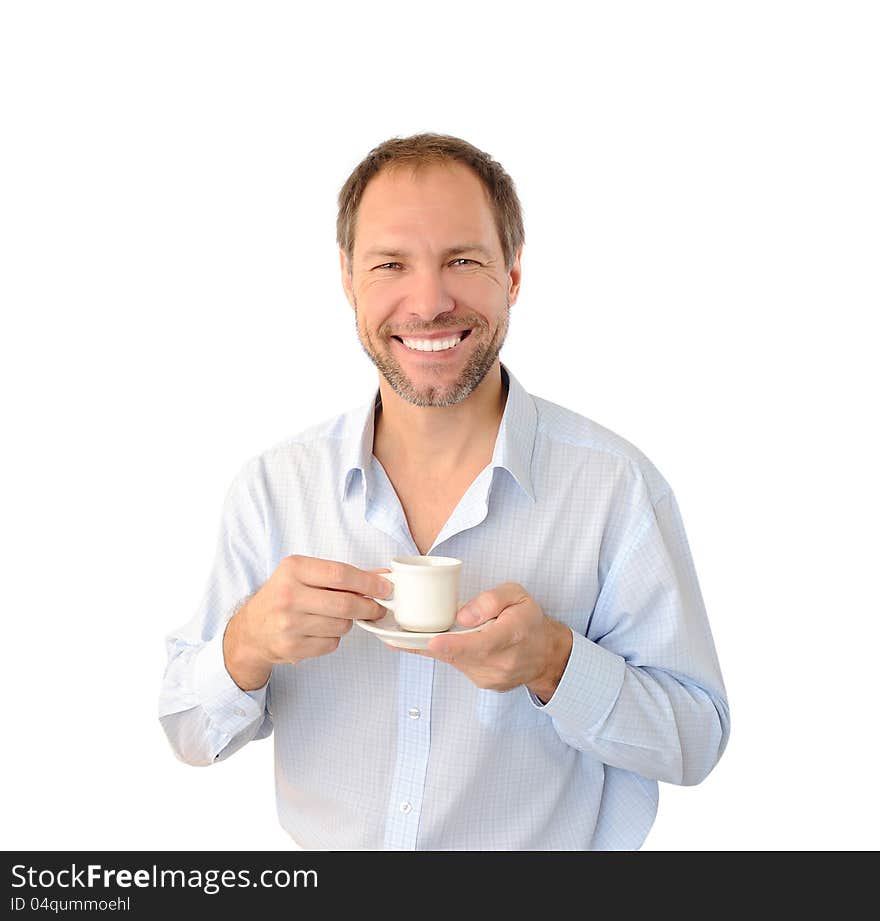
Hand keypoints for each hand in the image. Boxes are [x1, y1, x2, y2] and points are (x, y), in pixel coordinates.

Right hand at [223, 556, 392, 689]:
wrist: (252, 630)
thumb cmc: (284, 596)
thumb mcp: (305, 575)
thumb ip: (341, 575)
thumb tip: (382, 577)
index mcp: (293, 569)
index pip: (340, 574)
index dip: (369, 582)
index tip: (386, 588)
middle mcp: (288, 596)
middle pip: (345, 603)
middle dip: (368, 607)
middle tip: (378, 608)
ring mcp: (289, 624)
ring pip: (342, 625)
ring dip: (349, 622)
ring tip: (337, 617)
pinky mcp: (292, 648)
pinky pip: (331, 643)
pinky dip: (334, 638)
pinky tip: (321, 631)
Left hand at [397, 583, 572, 702]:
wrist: (545, 654)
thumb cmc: (528, 620)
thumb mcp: (517, 595)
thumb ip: (491, 599)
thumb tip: (463, 615)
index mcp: (513, 635)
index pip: (482, 643)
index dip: (454, 644)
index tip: (432, 642)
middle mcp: (503, 661)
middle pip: (461, 654)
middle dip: (431, 643)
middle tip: (401, 633)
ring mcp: (492, 677)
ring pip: (455, 661)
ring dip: (438, 646)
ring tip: (420, 632)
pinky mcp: (484, 683)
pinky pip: (457, 666)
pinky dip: (446, 653)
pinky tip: (438, 641)